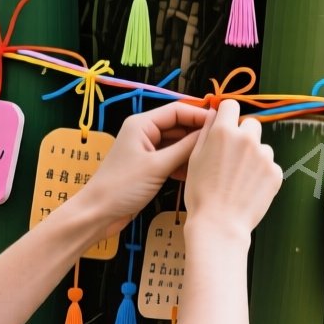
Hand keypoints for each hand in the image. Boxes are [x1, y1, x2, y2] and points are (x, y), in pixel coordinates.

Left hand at [81, 101, 209, 236]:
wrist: (99, 213)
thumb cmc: (123, 186)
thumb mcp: (158, 166)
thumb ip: (185, 148)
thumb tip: (209, 133)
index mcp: (142, 124)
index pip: (178, 110)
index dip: (200, 115)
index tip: (222, 123)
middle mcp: (145, 132)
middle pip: (179, 125)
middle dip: (198, 133)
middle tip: (224, 143)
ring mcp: (147, 150)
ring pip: (177, 143)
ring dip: (192, 150)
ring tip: (214, 159)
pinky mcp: (149, 166)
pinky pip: (172, 158)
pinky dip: (184, 163)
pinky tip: (197, 173)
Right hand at [182, 100, 281, 234]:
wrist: (220, 223)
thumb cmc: (201, 194)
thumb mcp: (195, 158)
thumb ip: (206, 132)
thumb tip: (214, 113)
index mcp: (223, 132)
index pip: (231, 105)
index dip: (227, 115)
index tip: (226, 125)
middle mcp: (246, 139)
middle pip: (250, 124)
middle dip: (243, 136)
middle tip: (232, 158)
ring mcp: (264, 156)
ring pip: (262, 146)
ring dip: (254, 156)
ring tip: (240, 178)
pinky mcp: (275, 172)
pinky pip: (270, 165)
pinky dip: (262, 174)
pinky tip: (249, 188)